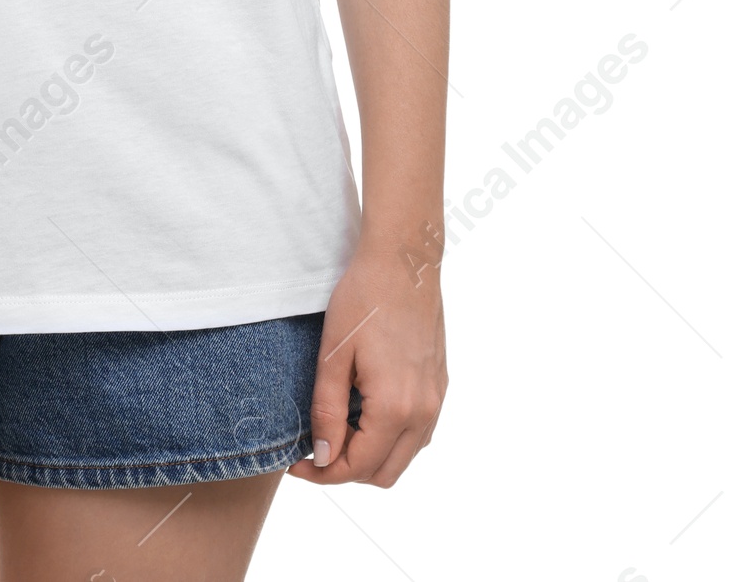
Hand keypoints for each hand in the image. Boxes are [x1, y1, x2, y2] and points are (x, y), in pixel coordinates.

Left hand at [286, 235, 445, 487]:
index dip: (322, 473)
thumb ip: (328, 411)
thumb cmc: (363, 299)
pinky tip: (364, 413)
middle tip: (313, 449)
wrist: (404, 261)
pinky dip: (390, 438)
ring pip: (404, 456)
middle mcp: (423, 412)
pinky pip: (417, 433)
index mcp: (395, 408)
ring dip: (370, 456)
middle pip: (384, 473)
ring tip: (336, 430)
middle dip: (346, 470)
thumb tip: (324, 457)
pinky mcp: (440, 386)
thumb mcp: (333, 355)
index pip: (358, 466)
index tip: (295, 463)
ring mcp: (436, 400)